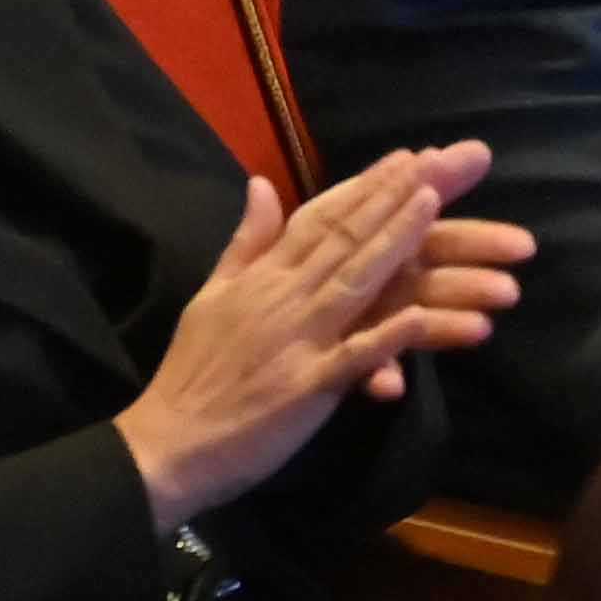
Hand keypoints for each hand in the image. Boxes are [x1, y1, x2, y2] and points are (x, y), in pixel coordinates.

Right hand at [112, 146, 515, 528]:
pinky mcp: (306, 386)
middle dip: (387, 199)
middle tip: (431, 164)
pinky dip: (386, 337)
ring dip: (393, 243)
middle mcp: (279, 297)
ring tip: (431, 207)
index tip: (403, 159)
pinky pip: (352, 357)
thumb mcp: (211, 295)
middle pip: (341, 240)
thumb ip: (245, 243)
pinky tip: (419, 314)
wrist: (168, 441)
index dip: (361, 187)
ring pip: (353, 282)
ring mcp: (295, 340)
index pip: (316, 219)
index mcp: (259, 277)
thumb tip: (261, 184)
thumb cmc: (192, 373)